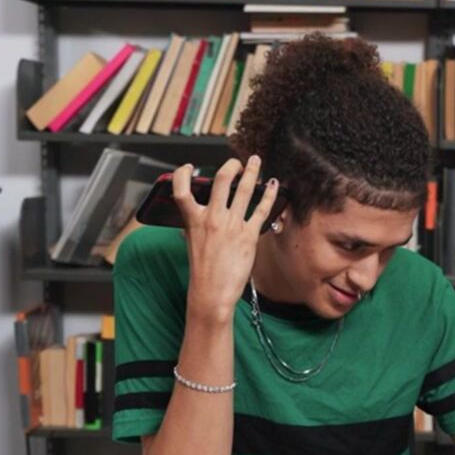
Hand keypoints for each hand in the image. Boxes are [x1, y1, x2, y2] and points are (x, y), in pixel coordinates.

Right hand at [178, 156, 278, 322]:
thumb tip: (195, 215)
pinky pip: (261, 209)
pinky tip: (273, 186)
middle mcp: (212, 218)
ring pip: (244, 190)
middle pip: (221, 180)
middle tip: (236, 162)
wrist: (211, 292)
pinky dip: (268, 194)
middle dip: (231, 166)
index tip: (189, 167)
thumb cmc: (202, 270)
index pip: (181, 189)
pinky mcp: (248, 235)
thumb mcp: (192, 243)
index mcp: (193, 220)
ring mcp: (231, 225)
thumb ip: (194, 225)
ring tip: (256, 162)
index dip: (183, 173)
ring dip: (252, 172)